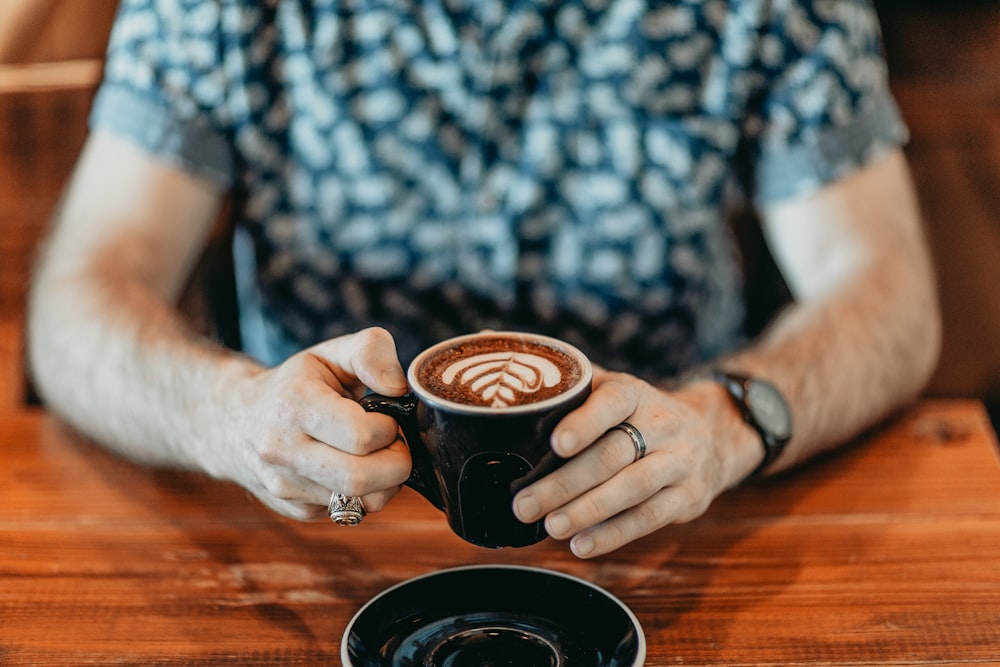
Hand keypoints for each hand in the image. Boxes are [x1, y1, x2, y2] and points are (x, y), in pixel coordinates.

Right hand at [217, 327, 412, 519]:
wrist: (234, 422)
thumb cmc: (295, 384)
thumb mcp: (330, 352)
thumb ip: (370, 352)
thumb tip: (397, 387)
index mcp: (293, 405)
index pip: (361, 436)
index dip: (389, 428)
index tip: (386, 417)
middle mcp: (282, 451)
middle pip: (361, 478)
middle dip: (397, 463)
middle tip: (395, 443)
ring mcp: (285, 486)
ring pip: (362, 503)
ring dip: (387, 482)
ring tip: (377, 455)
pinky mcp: (295, 511)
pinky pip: (350, 514)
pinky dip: (366, 494)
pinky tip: (353, 468)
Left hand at [513, 368, 730, 557]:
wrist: (709, 436)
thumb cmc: (637, 414)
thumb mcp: (611, 389)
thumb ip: (566, 386)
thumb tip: (494, 361)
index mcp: (634, 393)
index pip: (612, 403)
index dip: (584, 423)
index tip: (555, 444)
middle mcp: (661, 424)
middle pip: (612, 455)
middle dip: (566, 483)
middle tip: (524, 504)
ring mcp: (679, 462)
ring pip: (632, 488)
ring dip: (588, 511)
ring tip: (551, 526)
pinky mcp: (687, 497)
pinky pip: (649, 518)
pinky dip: (613, 534)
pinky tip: (581, 544)